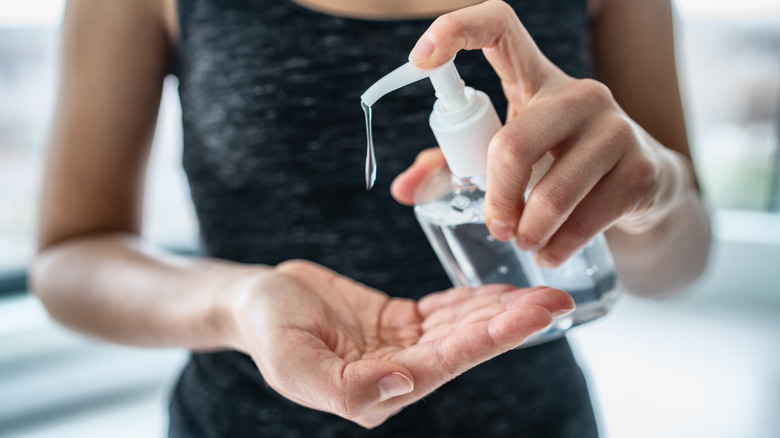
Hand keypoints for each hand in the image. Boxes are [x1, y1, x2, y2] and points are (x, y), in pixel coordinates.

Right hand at [229, 260, 573, 428]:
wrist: (255, 302)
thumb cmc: (267, 330)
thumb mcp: (292, 362)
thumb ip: (345, 388)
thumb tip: (404, 385)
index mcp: (379, 389)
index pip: (448, 363)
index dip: (492, 338)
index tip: (534, 316)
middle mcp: (400, 372)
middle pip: (466, 344)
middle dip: (512, 323)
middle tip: (558, 300)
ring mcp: (403, 346)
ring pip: (462, 326)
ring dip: (502, 309)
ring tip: (545, 291)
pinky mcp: (401, 322)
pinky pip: (445, 310)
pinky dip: (475, 299)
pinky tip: (504, 290)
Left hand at [392, 0, 690, 267]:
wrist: (645, 184)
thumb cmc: (559, 162)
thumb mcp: (511, 154)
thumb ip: (454, 161)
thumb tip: (402, 189)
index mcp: (536, 80)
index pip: (500, 27)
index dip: (457, 30)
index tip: (420, 59)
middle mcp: (580, 95)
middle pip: (514, 144)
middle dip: (496, 198)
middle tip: (496, 226)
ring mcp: (616, 129)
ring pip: (551, 192)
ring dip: (528, 231)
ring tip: (524, 241)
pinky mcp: (641, 169)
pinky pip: (586, 219)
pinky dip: (558, 247)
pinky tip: (551, 252)